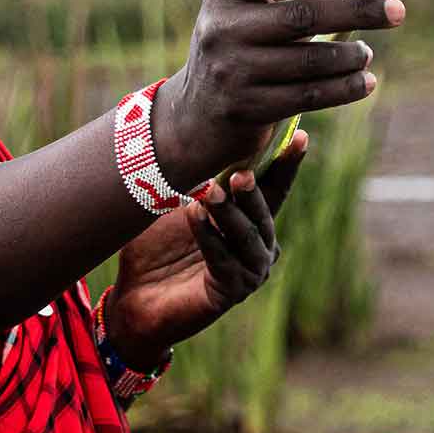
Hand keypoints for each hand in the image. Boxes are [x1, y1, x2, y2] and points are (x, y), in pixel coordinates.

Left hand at [103, 130, 309, 365]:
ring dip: (228, 213)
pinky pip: (223, 260)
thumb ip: (195, 177)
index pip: (273, 188)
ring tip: (209, 193)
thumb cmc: (153, 246)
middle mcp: (259, 245)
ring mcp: (249, 271)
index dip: (286, 164)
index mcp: (250, 220)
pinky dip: (208, 237)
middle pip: (264, 212)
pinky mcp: (231, 292)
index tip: (300, 136)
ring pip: (246, 236)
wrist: (133, 297)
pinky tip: (193, 217)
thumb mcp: (174, 203)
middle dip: (253, 191)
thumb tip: (203, 135)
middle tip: (240, 173)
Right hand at [154, 0, 402, 184]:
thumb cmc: (239, 49)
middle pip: (302, 14)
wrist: (193, 118)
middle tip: (397, 11)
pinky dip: (345, 88)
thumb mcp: (256, 13)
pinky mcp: (248, 108)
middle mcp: (223, 29)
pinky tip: (365, 82)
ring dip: (351, 56)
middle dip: (357, 11)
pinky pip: (309, 95)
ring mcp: (233, 71)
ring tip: (367, 52)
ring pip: (311, 59)